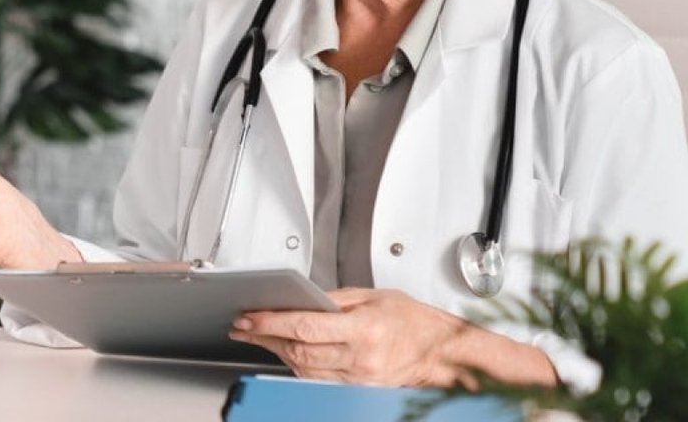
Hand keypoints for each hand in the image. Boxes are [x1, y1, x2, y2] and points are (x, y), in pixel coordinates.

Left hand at [228, 288, 467, 385]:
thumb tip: (298, 299)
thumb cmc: (415, 322)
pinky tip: (287, 351)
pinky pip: (318, 378)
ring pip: (303, 368)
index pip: (304, 327)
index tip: (248, 318)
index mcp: (364, 329)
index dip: (270, 323)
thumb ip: (333, 299)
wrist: (444, 353)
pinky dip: (299, 364)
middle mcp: (360, 358)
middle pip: (298, 351)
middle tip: (244, 326)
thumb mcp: (373, 297)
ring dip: (277, 351)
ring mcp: (359, 378)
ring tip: (259, 336)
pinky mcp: (358, 389)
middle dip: (265, 337)